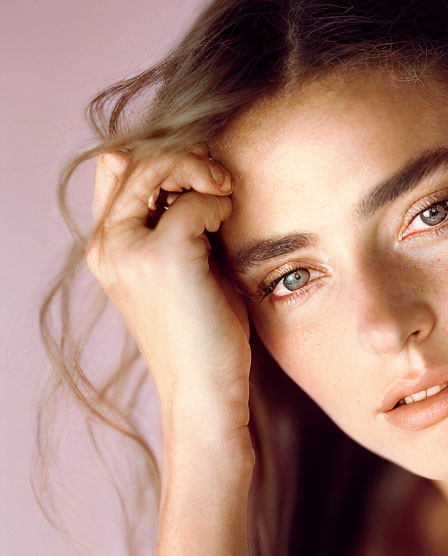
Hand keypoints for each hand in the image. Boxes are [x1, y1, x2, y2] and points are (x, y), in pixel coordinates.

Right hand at [87, 146, 252, 483]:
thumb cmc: (205, 335)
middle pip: (133, 162)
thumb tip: (195, 176)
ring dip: (199, 171)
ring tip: (226, 194)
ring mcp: (129, 251)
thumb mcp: (188, 271)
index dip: (159, 160)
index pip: (115, 171)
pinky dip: (217, 203)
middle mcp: (107, 247)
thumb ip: (182, 226)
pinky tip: (229, 222)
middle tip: (222, 181)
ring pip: (155, 169)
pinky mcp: (162, 257)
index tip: (201, 177)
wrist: (206, 391)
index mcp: (107, 250)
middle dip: (184, 159)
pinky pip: (192, 201)